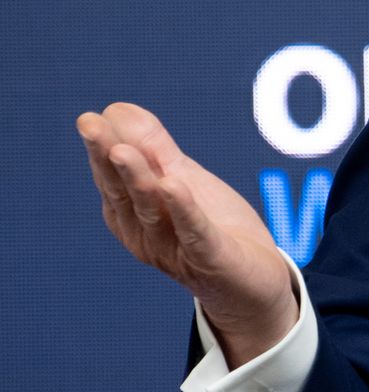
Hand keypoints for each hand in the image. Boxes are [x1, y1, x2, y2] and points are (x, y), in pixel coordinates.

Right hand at [77, 102, 298, 366]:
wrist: (254, 282)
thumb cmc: (214, 227)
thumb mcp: (184, 181)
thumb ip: (156, 150)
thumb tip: (119, 109)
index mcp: (134, 215)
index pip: (113, 178)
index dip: (103, 148)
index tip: (94, 117)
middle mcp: (146, 235)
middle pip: (123, 192)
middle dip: (106, 158)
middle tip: (90, 126)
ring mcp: (175, 251)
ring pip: (152, 211)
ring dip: (138, 178)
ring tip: (124, 150)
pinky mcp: (210, 260)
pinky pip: (195, 233)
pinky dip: (184, 209)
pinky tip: (174, 186)